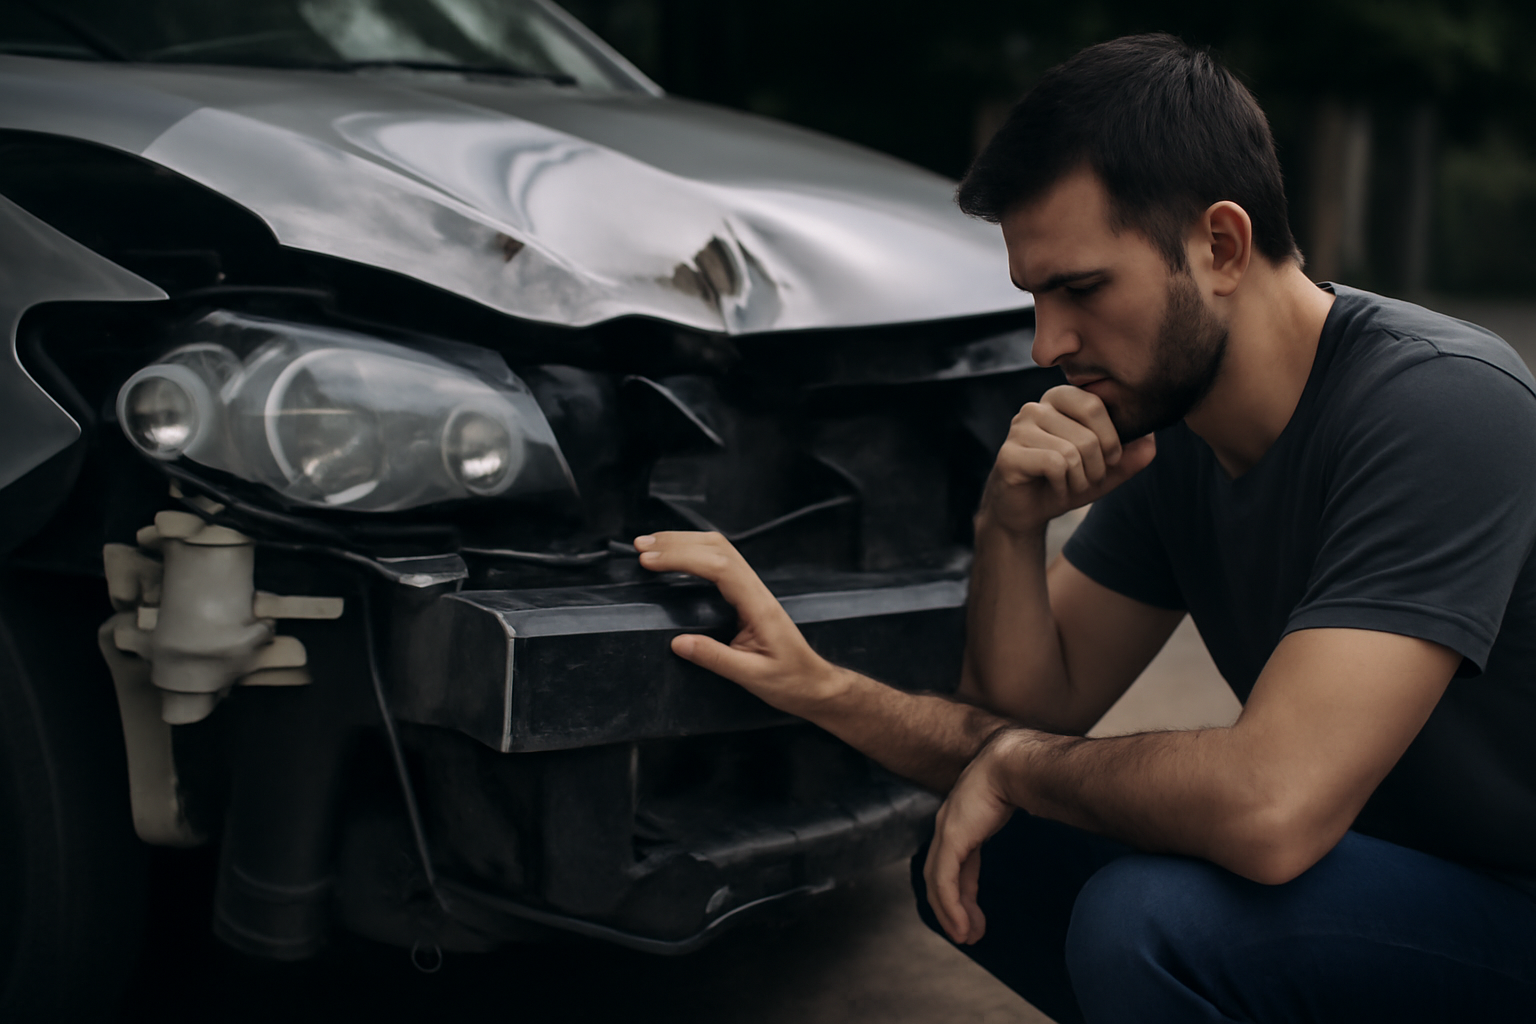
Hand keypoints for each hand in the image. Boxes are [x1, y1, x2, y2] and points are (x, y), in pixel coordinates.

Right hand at [633, 531, 845, 713]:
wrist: (814, 684)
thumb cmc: (790, 681)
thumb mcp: (752, 677)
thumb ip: (715, 658)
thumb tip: (678, 642)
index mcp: (758, 606)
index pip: (719, 568)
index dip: (683, 559)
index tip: (651, 561)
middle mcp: (756, 591)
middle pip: (717, 548)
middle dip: (677, 542)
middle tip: (641, 546)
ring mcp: (753, 590)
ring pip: (719, 550)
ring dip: (684, 543)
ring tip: (650, 546)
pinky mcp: (748, 596)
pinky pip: (720, 564)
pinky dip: (694, 554)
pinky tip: (676, 557)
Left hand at [923, 729, 1026, 944]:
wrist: (1018, 762)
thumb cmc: (1028, 775)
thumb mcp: (1024, 800)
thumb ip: (1031, 811)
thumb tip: (1063, 810)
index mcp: (966, 816)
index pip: (956, 862)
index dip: (961, 890)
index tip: (972, 914)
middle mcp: (950, 823)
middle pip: (941, 874)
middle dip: (953, 906)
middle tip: (967, 934)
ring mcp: (948, 829)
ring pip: (938, 882)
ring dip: (950, 913)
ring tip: (966, 937)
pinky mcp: (951, 838)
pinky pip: (944, 880)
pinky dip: (950, 906)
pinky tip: (960, 926)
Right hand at [979, 385, 1155, 536]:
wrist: (1028, 511)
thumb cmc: (1066, 481)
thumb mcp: (1107, 470)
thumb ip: (1131, 455)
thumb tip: (1150, 439)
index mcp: (1060, 400)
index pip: (1095, 404)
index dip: (1111, 440)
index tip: (1109, 461)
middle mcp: (1036, 408)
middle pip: (1087, 435)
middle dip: (1097, 468)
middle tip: (1087, 480)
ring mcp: (1018, 429)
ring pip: (1072, 453)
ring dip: (1079, 480)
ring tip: (1069, 485)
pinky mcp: (1008, 454)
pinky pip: (1054, 465)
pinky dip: (1063, 486)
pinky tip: (1054, 489)